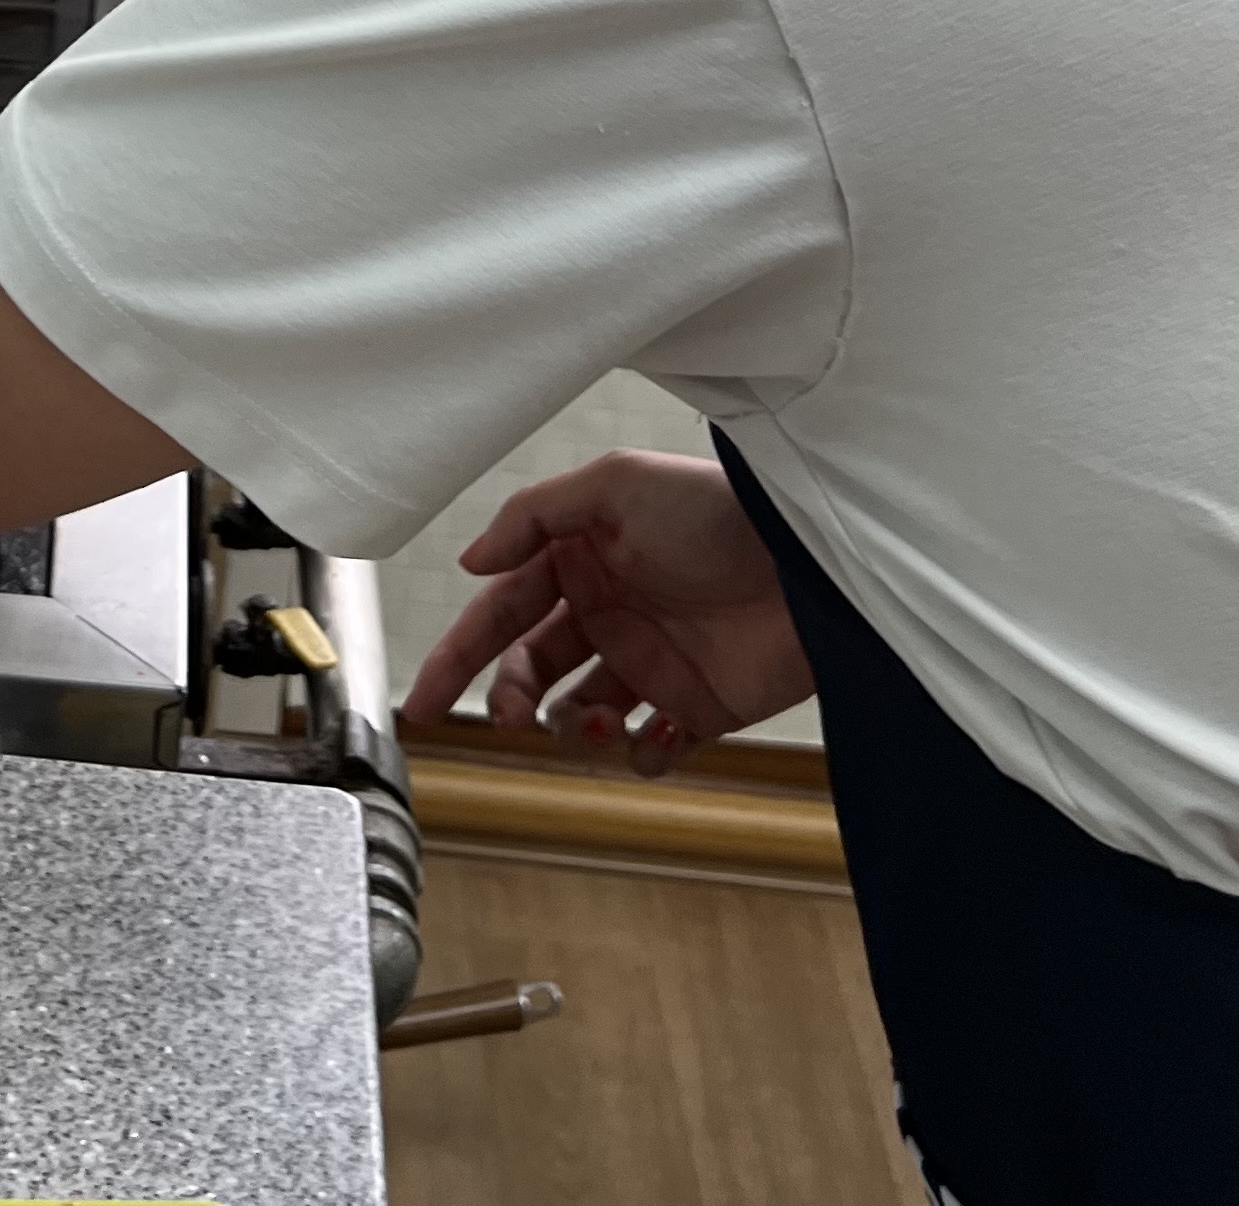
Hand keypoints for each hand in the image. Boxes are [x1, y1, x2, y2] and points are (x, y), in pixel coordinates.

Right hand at [399, 451, 811, 773]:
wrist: (812, 565)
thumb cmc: (717, 510)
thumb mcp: (617, 484)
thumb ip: (534, 516)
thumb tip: (471, 563)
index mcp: (580, 563)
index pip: (500, 616)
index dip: (458, 659)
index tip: (425, 704)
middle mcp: (609, 614)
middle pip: (530, 674)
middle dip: (512, 700)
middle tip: (514, 718)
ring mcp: (652, 663)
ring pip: (580, 717)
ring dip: (575, 729)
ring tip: (604, 719)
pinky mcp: (699, 707)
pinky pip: (652, 749)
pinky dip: (640, 755)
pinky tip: (653, 735)